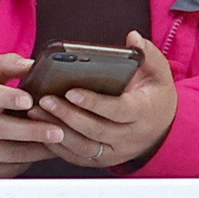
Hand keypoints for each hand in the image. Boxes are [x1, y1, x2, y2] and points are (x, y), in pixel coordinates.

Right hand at [0, 54, 58, 177]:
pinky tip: (41, 152)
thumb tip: (32, 65)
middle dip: (30, 130)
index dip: (6, 97)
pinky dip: (28, 161)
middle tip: (57, 131)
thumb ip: (6, 65)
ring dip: (36, 149)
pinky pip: (6, 168)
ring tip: (59, 141)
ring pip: (8, 152)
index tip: (28, 100)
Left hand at [33, 33, 177, 169]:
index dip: (94, 103)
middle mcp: (130, 137)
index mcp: (144, 113)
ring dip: (57, 130)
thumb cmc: (154, 95)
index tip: (71, 91)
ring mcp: (115, 151)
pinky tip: (41, 128)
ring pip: (83, 146)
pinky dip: (57, 145)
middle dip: (68, 115)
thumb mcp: (158, 72)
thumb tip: (132, 38)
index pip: (118, 111)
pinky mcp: (102, 159)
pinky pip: (77, 156)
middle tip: (44, 99)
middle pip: (95, 130)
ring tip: (36, 111)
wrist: (162, 128)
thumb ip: (146, 53)